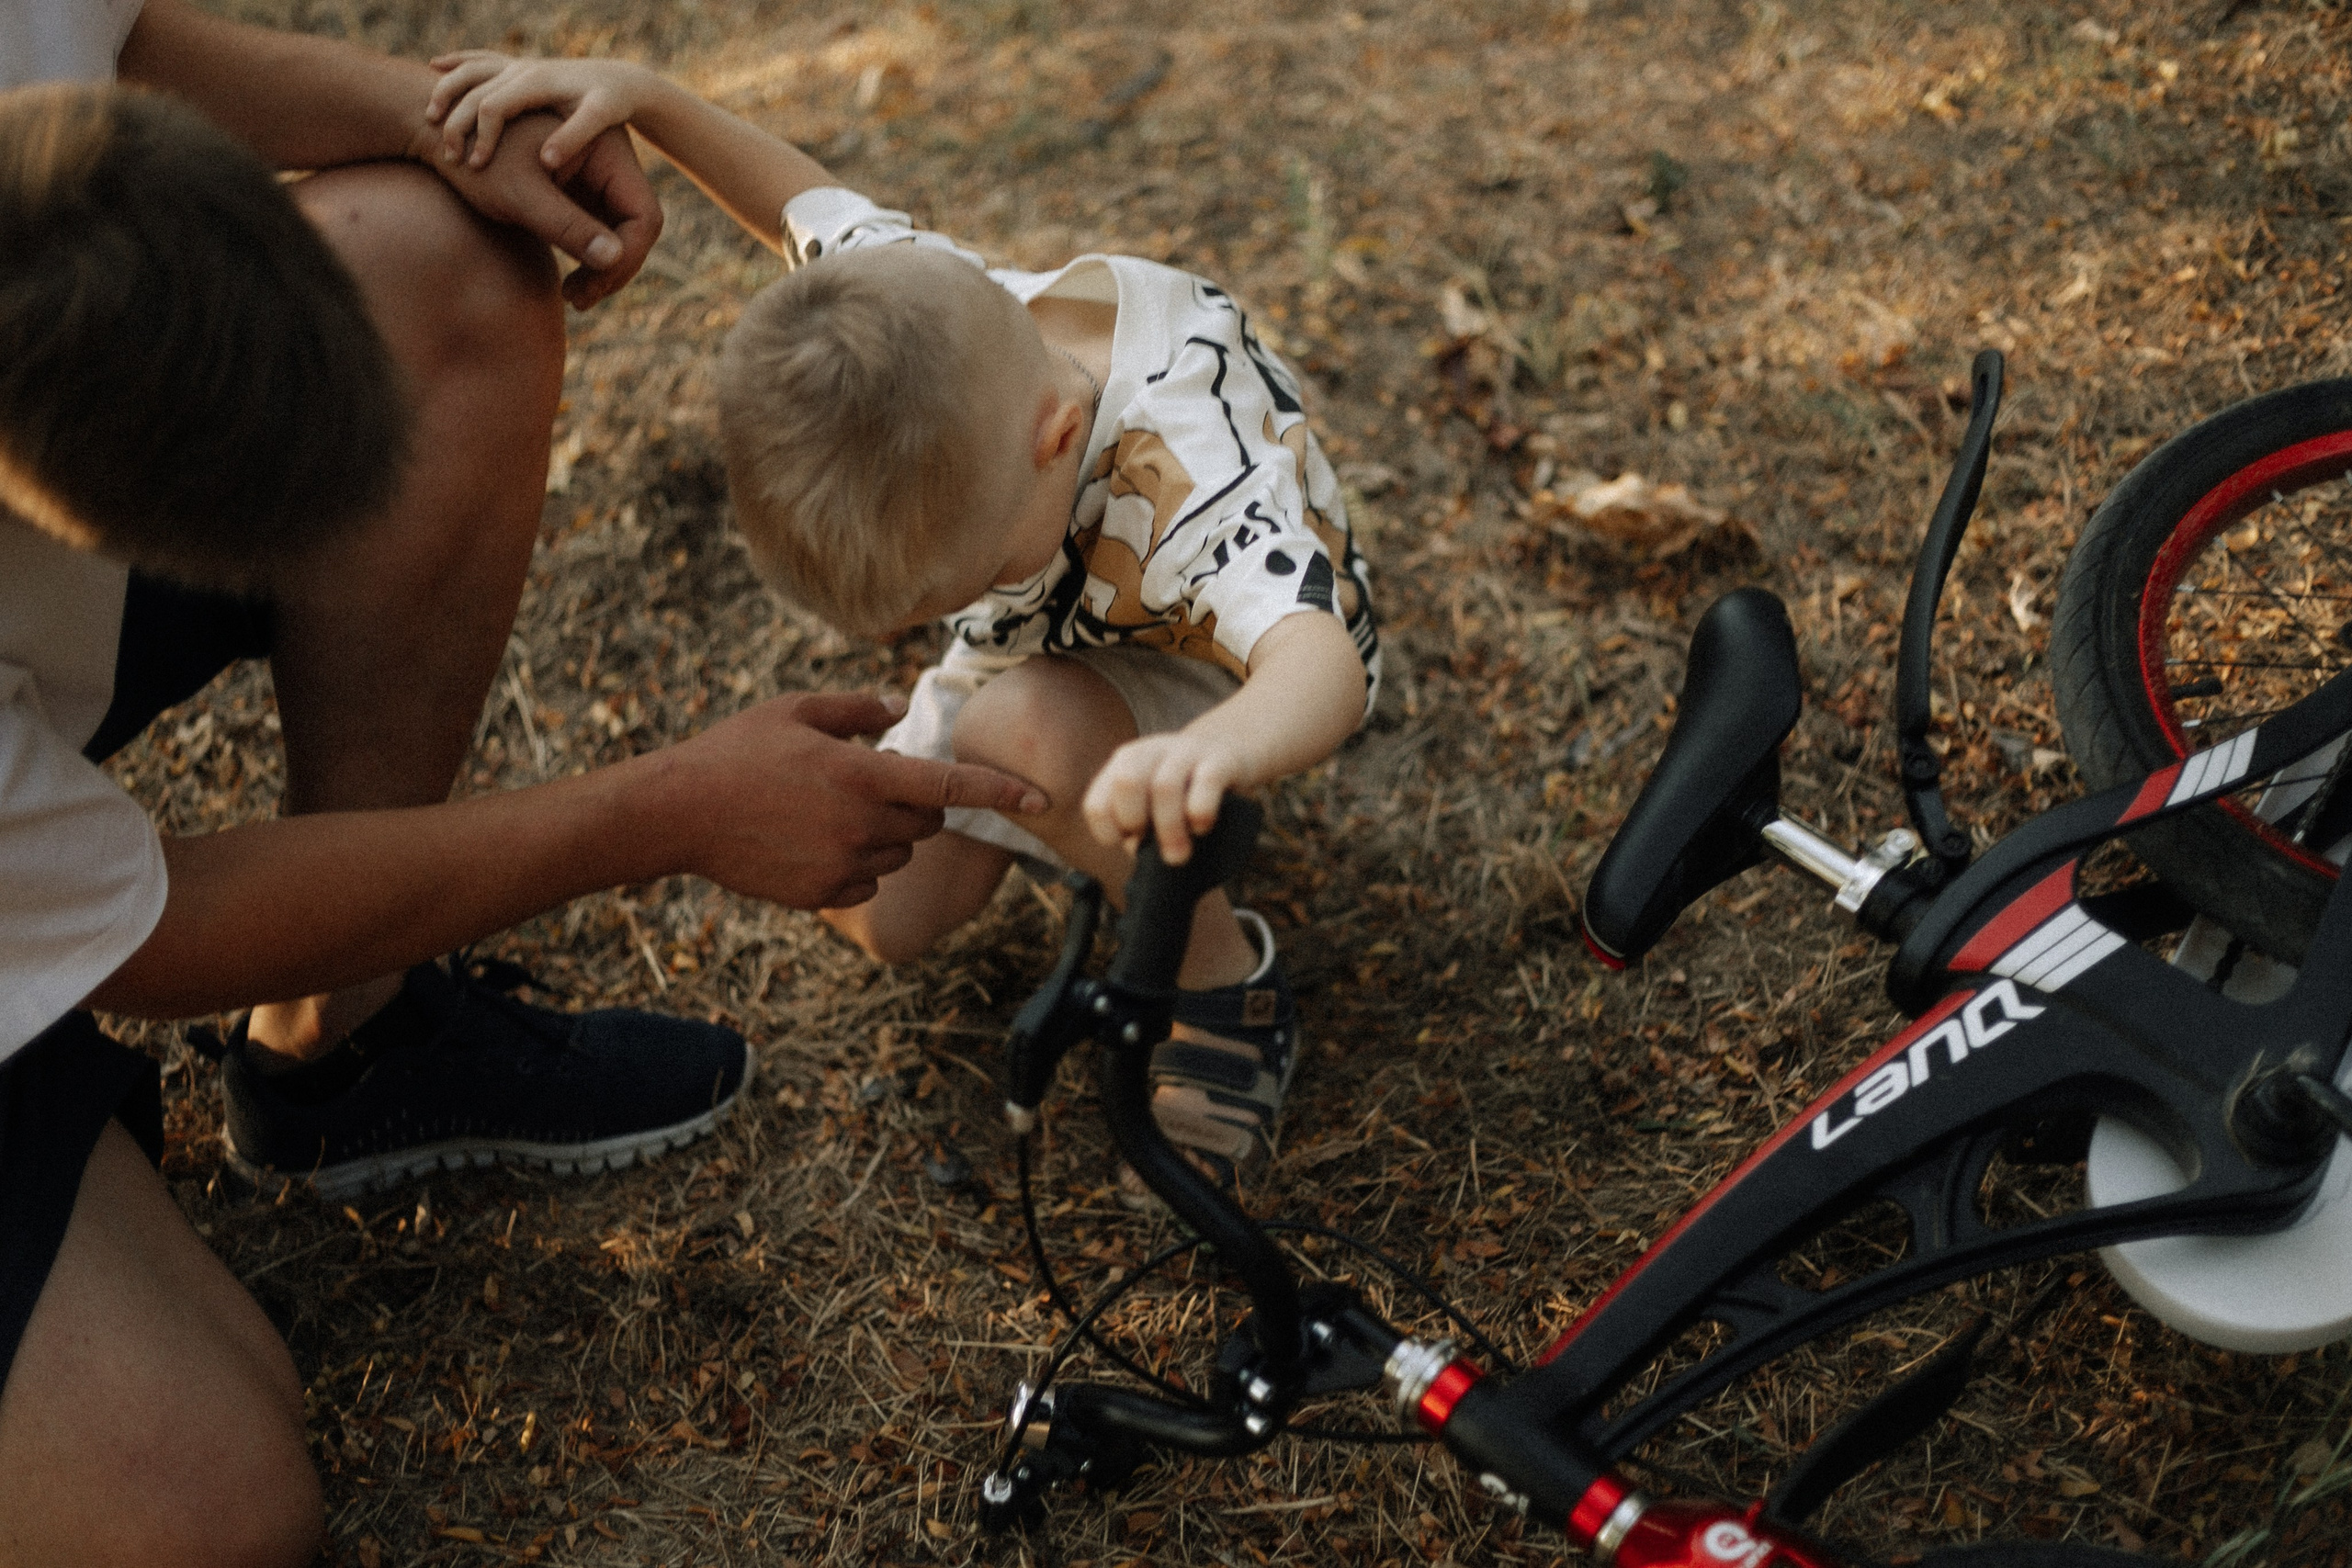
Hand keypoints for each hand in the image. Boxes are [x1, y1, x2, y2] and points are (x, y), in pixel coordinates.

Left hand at [412, 108, 660, 307]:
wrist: (440, 135)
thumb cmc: (475, 157)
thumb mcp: (521, 194)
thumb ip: (569, 227)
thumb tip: (614, 260)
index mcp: (603, 150)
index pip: (643, 216)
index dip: (627, 256)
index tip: (595, 283)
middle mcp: (604, 164)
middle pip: (633, 231)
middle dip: (613, 270)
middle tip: (580, 300)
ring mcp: (590, 182)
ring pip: (616, 239)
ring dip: (601, 272)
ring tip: (572, 298)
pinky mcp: (573, 195)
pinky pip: (594, 237)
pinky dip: (585, 263)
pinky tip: (566, 287)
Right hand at [427, 51, 654, 171]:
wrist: (621, 79)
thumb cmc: (610, 103)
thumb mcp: (597, 119)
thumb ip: (573, 138)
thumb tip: (547, 161)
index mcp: (535, 83)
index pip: (493, 106)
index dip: (481, 136)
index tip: (475, 165)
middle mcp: (520, 70)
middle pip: (472, 90)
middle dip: (454, 122)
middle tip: (447, 157)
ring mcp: (515, 66)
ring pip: (468, 71)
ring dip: (446, 91)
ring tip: (428, 119)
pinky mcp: (515, 67)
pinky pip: (477, 59)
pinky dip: (455, 63)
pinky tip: (434, 67)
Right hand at [671, 692, 1047, 908]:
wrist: (678, 813)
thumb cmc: (737, 751)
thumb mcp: (796, 710)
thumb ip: (856, 710)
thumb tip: (898, 708)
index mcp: (863, 776)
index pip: (951, 784)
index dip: (1001, 791)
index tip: (1042, 799)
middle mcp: (862, 825)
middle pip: (929, 820)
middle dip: (915, 802)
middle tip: (866, 783)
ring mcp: (843, 865)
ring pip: (899, 853)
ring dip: (883, 834)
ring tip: (824, 811)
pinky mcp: (823, 894)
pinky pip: (867, 881)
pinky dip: (855, 865)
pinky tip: (810, 842)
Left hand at [1083, 730, 1247, 865]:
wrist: (1231, 752)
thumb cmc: (1185, 789)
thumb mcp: (1153, 802)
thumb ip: (1140, 827)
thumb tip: (1137, 849)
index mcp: (1125, 764)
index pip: (1096, 802)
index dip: (1108, 832)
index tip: (1129, 843)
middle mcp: (1151, 751)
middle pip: (1126, 783)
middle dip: (1135, 822)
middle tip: (1151, 844)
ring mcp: (1186, 751)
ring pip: (1165, 786)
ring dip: (1170, 828)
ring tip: (1179, 855)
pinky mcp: (1220, 758)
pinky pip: (1207, 781)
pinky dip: (1201, 811)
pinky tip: (1202, 827)